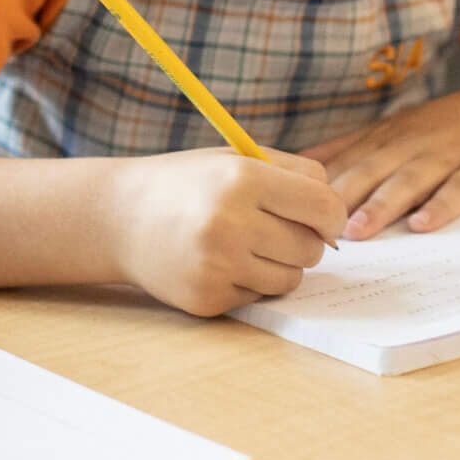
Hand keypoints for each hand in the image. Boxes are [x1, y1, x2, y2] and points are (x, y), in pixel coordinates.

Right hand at [105, 148, 346, 317]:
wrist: (119, 218)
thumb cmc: (188, 184)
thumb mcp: (237, 160)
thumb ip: (295, 174)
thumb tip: (339, 218)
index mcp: (242, 180)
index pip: (323, 207)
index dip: (332, 216)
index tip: (324, 218)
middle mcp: (230, 224)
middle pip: (311, 248)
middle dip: (302, 240)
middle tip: (273, 227)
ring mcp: (217, 266)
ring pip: (291, 279)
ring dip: (279, 264)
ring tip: (246, 243)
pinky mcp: (207, 298)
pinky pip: (259, 296)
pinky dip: (249, 281)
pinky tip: (219, 262)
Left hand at [302, 88, 459, 239]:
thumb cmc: (449, 125)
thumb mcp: (394, 129)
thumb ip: (349, 148)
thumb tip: (297, 167)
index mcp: (385, 138)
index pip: (342, 162)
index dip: (313, 187)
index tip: (285, 209)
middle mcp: (410, 145)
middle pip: (368, 171)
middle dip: (338, 198)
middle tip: (308, 226)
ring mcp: (447, 155)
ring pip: (409, 181)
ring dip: (381, 205)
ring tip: (357, 231)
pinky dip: (442, 207)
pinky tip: (425, 226)